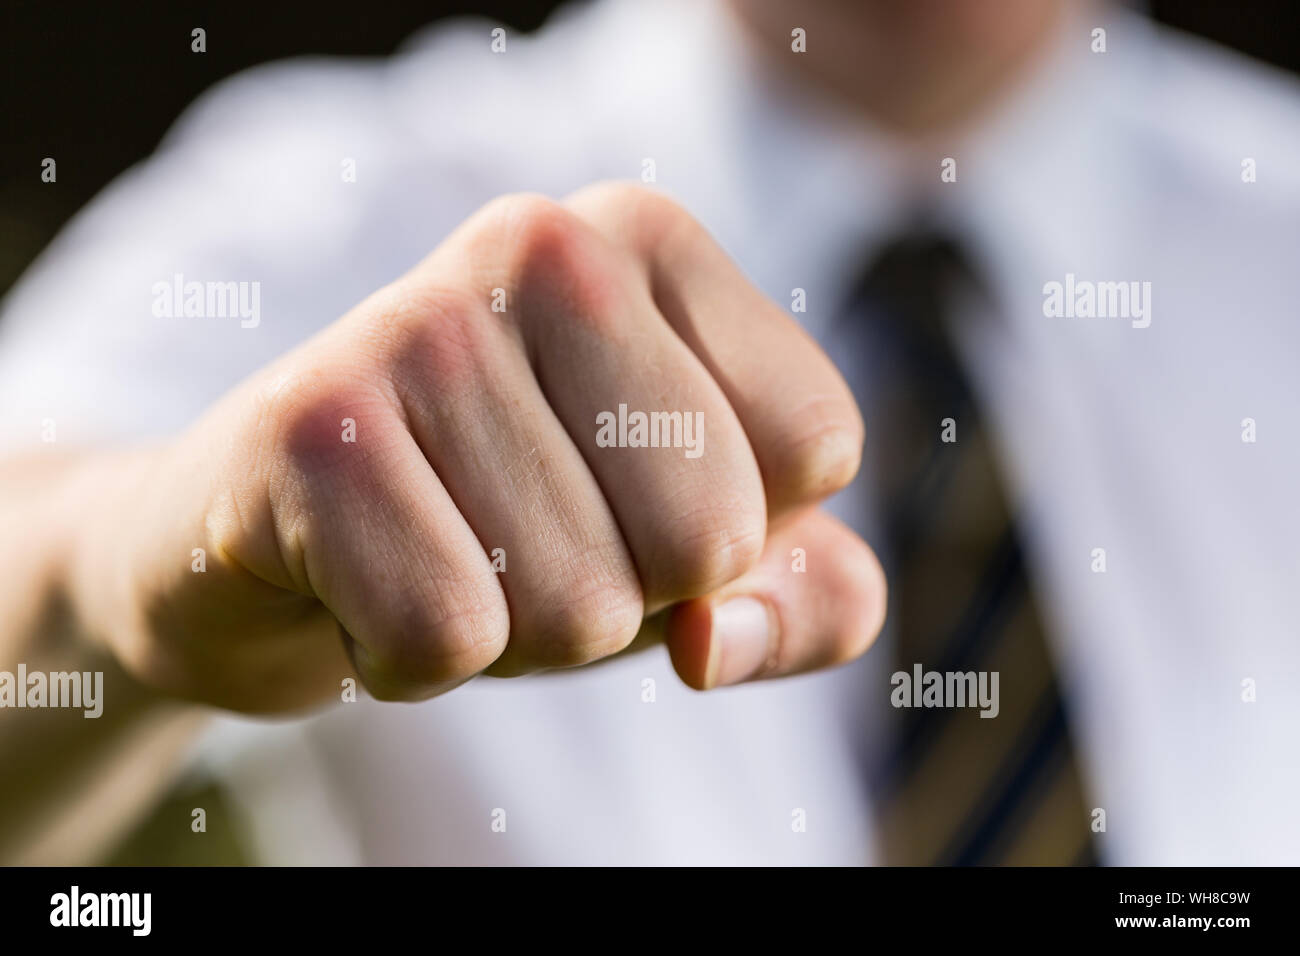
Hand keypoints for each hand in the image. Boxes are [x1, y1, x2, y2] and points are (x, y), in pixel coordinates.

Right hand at [76, 184, 885, 710]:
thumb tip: (718, 636)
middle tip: (523, 541)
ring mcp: (420, 326)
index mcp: (649, 239)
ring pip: (582, 605)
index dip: (733, 532)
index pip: (814, 444)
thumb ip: (807, 600)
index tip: (624, 497)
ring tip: (438, 552)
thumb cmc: (514, 529)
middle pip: (708, 535)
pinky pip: (451, 634)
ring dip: (516, 634)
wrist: (268, 539)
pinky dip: (413, 661)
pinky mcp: (314, 429)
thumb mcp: (694, 560)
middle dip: (625, 595)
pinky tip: (361, 588)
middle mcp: (542, 247)